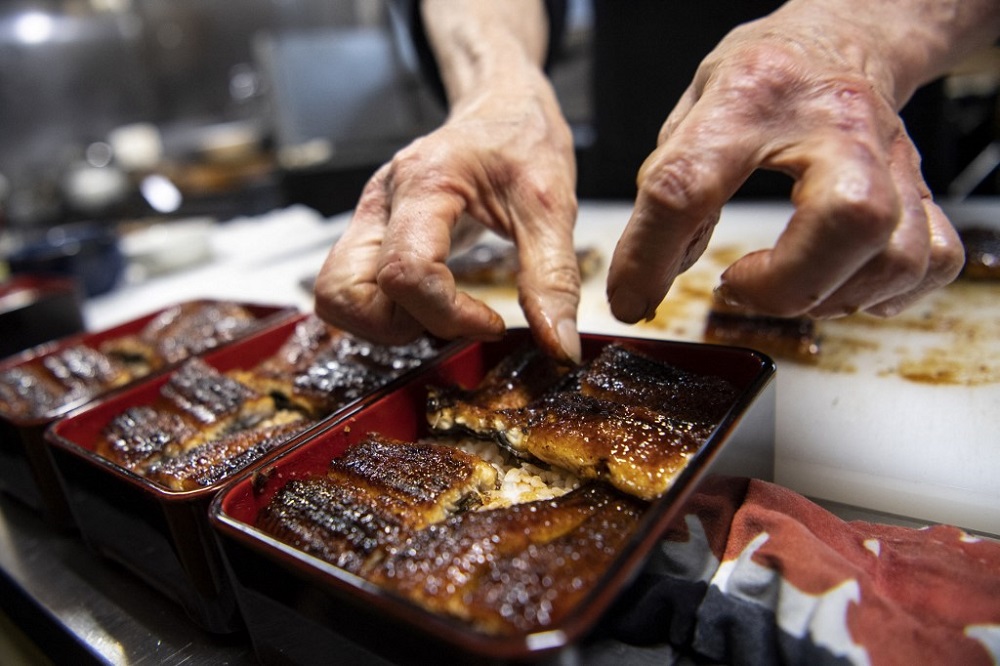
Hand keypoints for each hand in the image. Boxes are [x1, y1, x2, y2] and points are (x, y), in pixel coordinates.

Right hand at [313, 78, 580, 361]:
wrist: (504, 107)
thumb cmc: (523, 140)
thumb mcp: (553, 207)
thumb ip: (553, 279)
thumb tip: (559, 346)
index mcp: (425, 183)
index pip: (405, 272)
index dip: (448, 315)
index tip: (492, 323)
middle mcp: (383, 201)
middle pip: (346, 292)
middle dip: (400, 325)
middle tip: (455, 318)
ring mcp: (370, 218)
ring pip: (337, 296)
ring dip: (385, 323)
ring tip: (442, 311)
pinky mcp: (373, 234)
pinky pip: (353, 289)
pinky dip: (385, 312)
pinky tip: (433, 302)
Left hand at [607, 1, 971, 322]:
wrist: (839, 37)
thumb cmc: (764, 75)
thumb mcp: (694, 109)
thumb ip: (672, 184)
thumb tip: (655, 273)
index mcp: (752, 94)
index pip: (689, 184)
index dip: (650, 257)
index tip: (633, 299)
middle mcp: (835, 121)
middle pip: (847, 219)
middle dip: (784, 284)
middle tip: (735, 286)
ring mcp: (890, 155)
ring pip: (895, 256)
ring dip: (828, 296)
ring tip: (782, 283)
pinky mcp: (922, 187)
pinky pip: (933, 263)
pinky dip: (884, 293)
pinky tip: (839, 280)